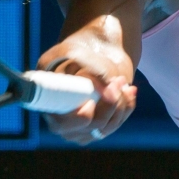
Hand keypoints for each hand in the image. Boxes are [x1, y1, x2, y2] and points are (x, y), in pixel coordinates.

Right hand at [37, 17, 137, 145]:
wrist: (91, 53)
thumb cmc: (75, 51)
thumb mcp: (73, 50)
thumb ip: (86, 65)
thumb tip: (108, 84)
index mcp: (48, 106)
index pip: (64, 124)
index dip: (83, 115)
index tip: (96, 95)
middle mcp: (63, 123)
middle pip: (92, 127)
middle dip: (110, 104)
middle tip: (117, 81)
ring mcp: (82, 128)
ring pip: (108, 126)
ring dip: (120, 103)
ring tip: (121, 81)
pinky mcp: (99, 126)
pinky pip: (117, 123)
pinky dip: (126, 106)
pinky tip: (129, 91)